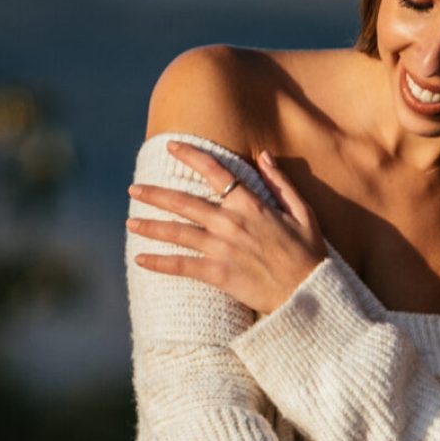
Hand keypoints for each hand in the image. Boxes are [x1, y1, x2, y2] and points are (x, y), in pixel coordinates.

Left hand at [128, 140, 327, 315]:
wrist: (309, 294)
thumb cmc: (309, 256)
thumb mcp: (303, 212)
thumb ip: (281, 182)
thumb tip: (263, 155)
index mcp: (250, 204)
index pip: (214, 171)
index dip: (190, 155)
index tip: (171, 146)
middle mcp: (231, 222)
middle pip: (184, 202)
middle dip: (155, 195)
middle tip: (134, 190)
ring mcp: (222, 248)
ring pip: (177, 232)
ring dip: (151, 226)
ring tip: (130, 222)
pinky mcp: (219, 274)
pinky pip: (182, 266)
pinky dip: (160, 263)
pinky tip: (140, 259)